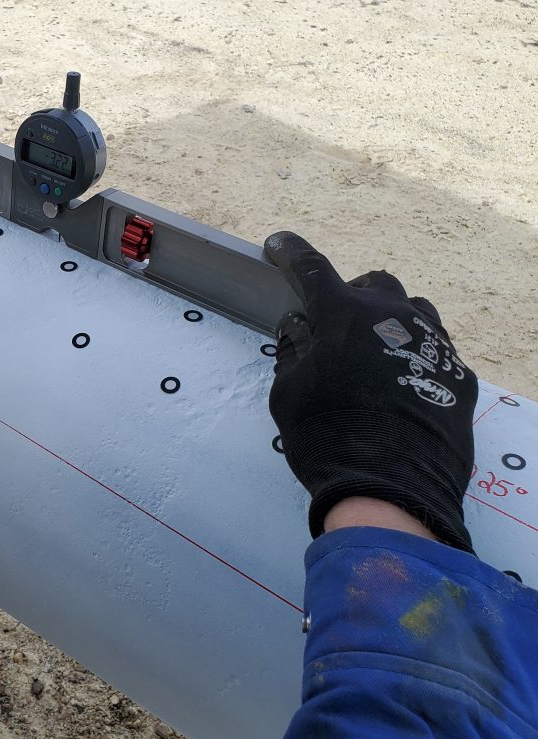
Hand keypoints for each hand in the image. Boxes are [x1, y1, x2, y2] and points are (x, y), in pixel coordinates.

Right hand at [264, 231, 478, 551]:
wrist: (393, 492)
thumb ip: (292, 352)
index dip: (290, 253)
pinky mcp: (459, 375)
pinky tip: (398, 382)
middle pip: (373, 283)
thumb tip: (299, 327)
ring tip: (372, 349)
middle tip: (333, 323)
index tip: (278, 245)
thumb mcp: (288, 394)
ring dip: (388, 318)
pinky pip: (433, 347)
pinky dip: (410, 353)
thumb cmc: (326, 438)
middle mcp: (392, 317)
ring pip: (412, 309)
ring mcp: (433, 343)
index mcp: (343, 315)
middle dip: (350, 293)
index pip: (311, 268)